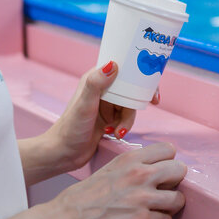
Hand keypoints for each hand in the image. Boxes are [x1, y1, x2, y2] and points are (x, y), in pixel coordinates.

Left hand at [36, 61, 159, 176]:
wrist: (65, 154)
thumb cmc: (70, 128)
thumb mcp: (85, 105)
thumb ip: (96, 83)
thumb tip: (113, 64)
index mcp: (94, 80)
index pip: (121, 68)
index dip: (138, 71)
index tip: (152, 78)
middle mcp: (101, 90)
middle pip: (130, 88)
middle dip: (139, 98)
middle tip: (153, 102)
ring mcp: (106, 105)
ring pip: (129, 106)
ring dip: (128, 119)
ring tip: (119, 131)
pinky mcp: (109, 119)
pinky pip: (126, 118)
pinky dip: (124, 126)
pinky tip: (116, 133)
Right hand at [49, 142, 187, 218]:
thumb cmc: (81, 199)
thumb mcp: (108, 170)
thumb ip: (131, 168)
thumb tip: (151, 174)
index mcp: (130, 159)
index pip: (168, 149)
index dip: (168, 163)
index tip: (162, 174)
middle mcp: (139, 174)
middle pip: (180, 170)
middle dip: (174, 184)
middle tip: (162, 193)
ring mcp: (143, 198)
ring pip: (178, 199)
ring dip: (169, 209)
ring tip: (157, 213)